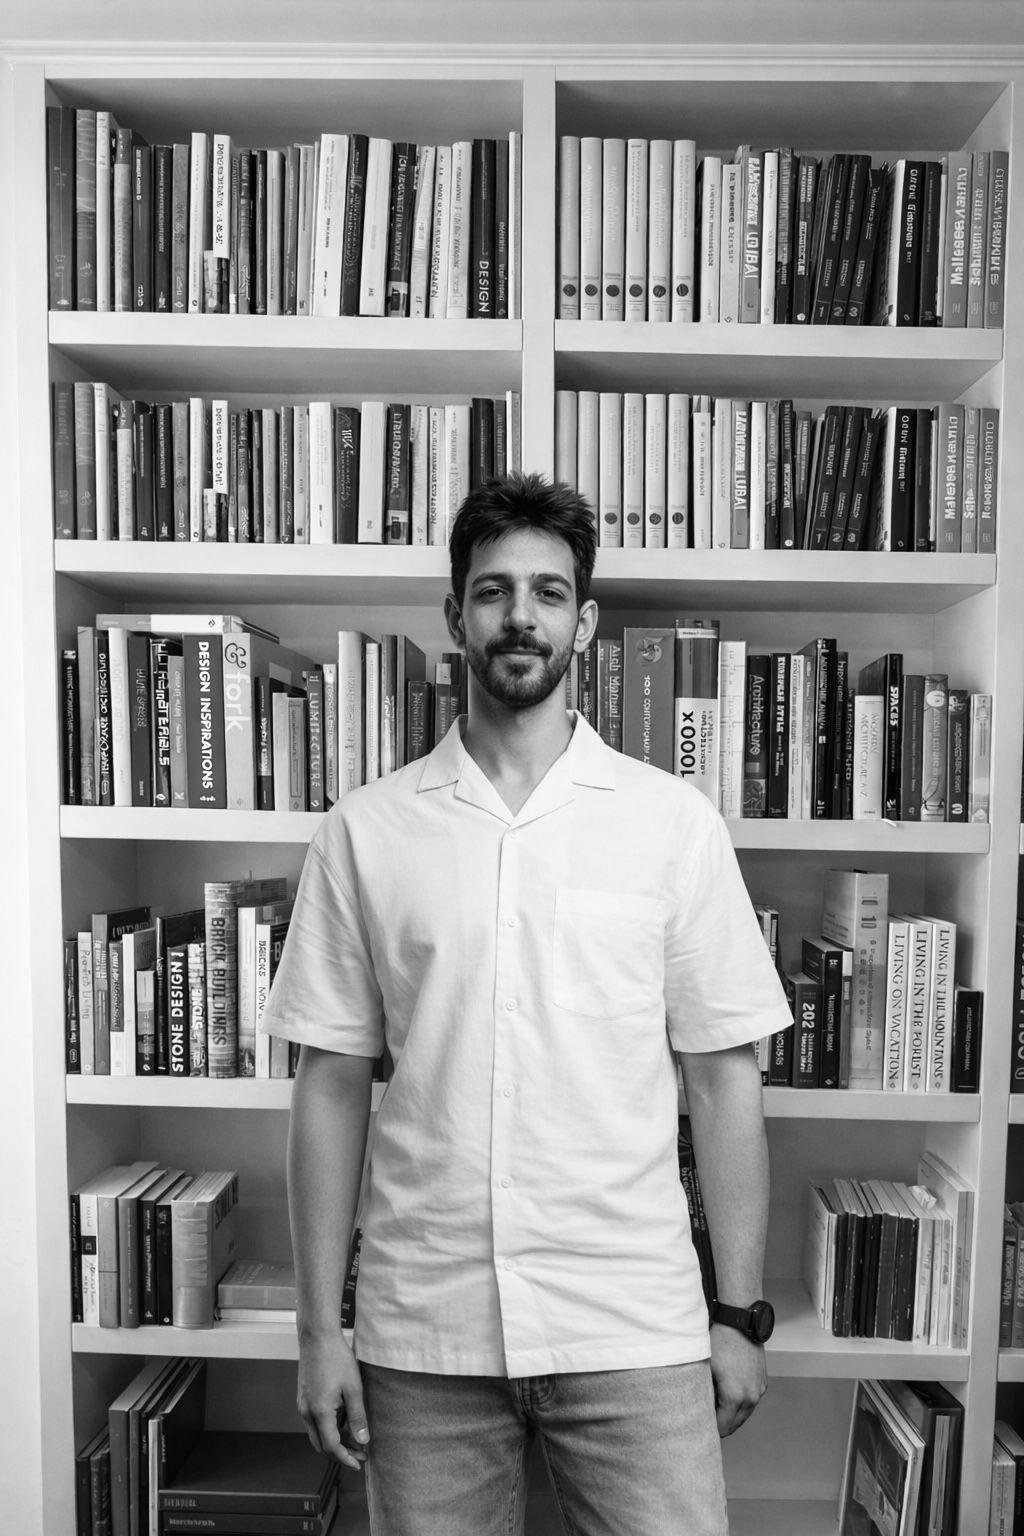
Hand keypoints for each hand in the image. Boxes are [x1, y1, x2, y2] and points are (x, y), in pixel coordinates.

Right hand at [296, 1328, 369, 1470]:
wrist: (317, 1336)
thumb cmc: (336, 1358)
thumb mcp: (353, 1388)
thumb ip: (357, 1417)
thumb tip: (362, 1441)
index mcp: (319, 1412)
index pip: (331, 1446)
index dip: (345, 1457)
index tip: (359, 1463)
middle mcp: (306, 1412)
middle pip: (321, 1445)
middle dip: (340, 1453)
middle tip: (360, 1454)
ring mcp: (302, 1405)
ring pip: (316, 1434)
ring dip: (334, 1441)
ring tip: (355, 1439)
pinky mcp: (303, 1398)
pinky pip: (314, 1422)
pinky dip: (327, 1429)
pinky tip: (343, 1422)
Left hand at [709, 1322, 766, 1436]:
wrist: (739, 1320)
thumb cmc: (719, 1341)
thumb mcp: (705, 1369)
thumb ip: (703, 1394)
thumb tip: (698, 1409)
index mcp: (736, 1397)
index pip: (722, 1428)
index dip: (710, 1429)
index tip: (699, 1425)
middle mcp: (751, 1397)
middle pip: (734, 1425)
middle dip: (720, 1424)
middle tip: (704, 1417)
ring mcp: (759, 1389)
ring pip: (744, 1414)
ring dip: (730, 1414)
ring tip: (714, 1403)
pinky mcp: (762, 1381)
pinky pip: (750, 1401)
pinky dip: (740, 1403)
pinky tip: (726, 1393)